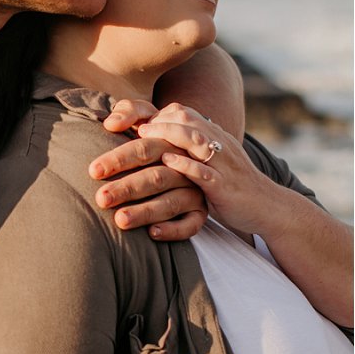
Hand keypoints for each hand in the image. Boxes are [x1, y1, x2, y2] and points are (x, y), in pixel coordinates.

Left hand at [90, 98, 207, 240]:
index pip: (147, 124)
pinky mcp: (220, 193)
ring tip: (115, 214)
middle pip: (153, 150)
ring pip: (169, 181)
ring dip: (141, 199)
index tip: (96, 159)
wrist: (260, 194)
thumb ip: (146, 122)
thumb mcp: (182, 143)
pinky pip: (195, 211)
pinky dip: (173, 222)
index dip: (122, 139)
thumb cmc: (209, 167)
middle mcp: (196, 144)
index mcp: (186, 128)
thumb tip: (111, 122)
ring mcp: (210, 168)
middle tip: (95, 181)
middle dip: (122, 163)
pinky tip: (151, 231)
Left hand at [135, 103, 273, 236]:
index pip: (185, 113)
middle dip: (158, 120)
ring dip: (166, 135)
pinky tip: (168, 161)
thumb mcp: (214, 161)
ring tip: (143, 136)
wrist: (268, 206)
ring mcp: (222, 163)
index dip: (160, 114)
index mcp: (215, 136)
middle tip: (135, 127)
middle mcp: (218, 144)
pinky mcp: (223, 186)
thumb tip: (165, 142)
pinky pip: (204, 171)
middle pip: (186, 120)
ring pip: (194, 140)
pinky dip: (186, 164)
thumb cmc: (233, 185)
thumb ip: (195, 148)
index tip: (138, 123)